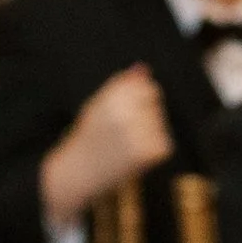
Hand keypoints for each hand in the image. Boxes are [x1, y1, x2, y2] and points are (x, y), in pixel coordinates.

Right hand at [41, 63, 174, 225]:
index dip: (135, 100)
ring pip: (159, 121)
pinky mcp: (152, 152)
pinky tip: (133, 157)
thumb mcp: (99, 105)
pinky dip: (152, 149)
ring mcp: (140, 134)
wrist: (78, 174)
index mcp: (112, 98)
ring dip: (147, 132)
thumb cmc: (88, 137)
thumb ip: (121, 84)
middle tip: (119, 133)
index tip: (120, 114)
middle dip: (143, 114)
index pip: (145, 87)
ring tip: (123, 146)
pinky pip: (163, 142)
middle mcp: (127, 114)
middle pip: (154, 101)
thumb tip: (144, 67)